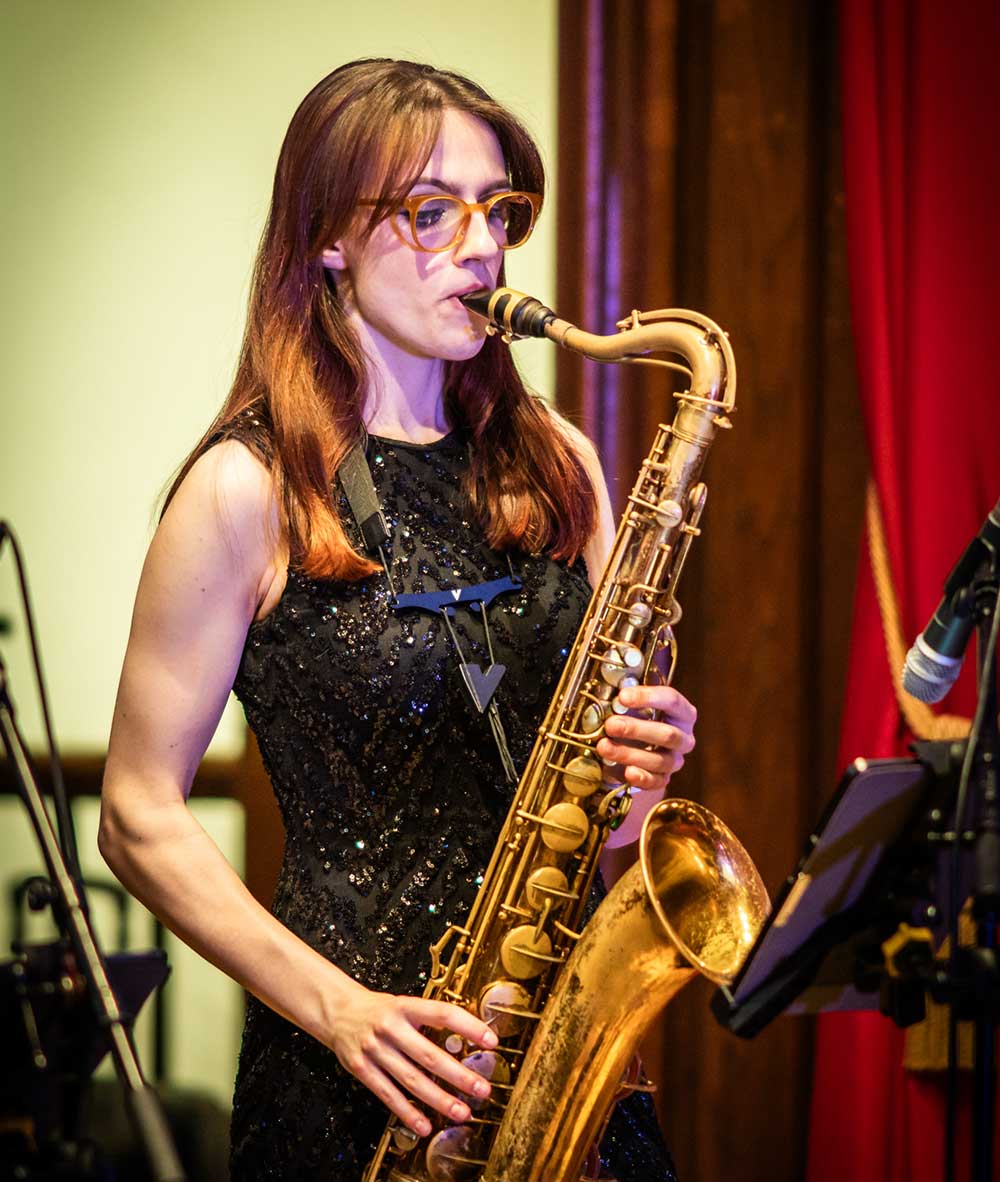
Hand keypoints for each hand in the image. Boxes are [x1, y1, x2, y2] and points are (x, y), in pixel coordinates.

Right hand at [326, 984, 497, 1135]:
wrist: (338, 1011)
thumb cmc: (378, 1009)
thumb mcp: (404, 1004)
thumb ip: (430, 1019)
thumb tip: (468, 1036)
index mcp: (405, 1006)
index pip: (442, 1014)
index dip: (468, 1027)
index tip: (491, 1041)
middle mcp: (390, 1027)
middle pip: (428, 1055)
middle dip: (458, 1075)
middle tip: (481, 1089)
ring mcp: (374, 1049)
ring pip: (411, 1079)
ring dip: (438, 1099)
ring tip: (461, 1111)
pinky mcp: (361, 1068)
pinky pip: (387, 1094)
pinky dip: (407, 1112)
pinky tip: (425, 1124)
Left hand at [596, 684, 696, 791]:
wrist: (636, 749)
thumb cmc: (637, 719)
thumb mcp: (634, 706)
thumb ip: (626, 699)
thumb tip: (608, 693)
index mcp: (682, 713)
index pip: (672, 700)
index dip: (647, 697)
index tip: (622, 697)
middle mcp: (684, 738)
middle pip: (668, 734)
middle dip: (636, 729)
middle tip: (611, 725)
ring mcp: (675, 760)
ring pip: (660, 760)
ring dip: (629, 753)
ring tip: (603, 746)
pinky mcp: (663, 779)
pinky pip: (656, 782)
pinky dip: (642, 778)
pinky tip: (627, 772)